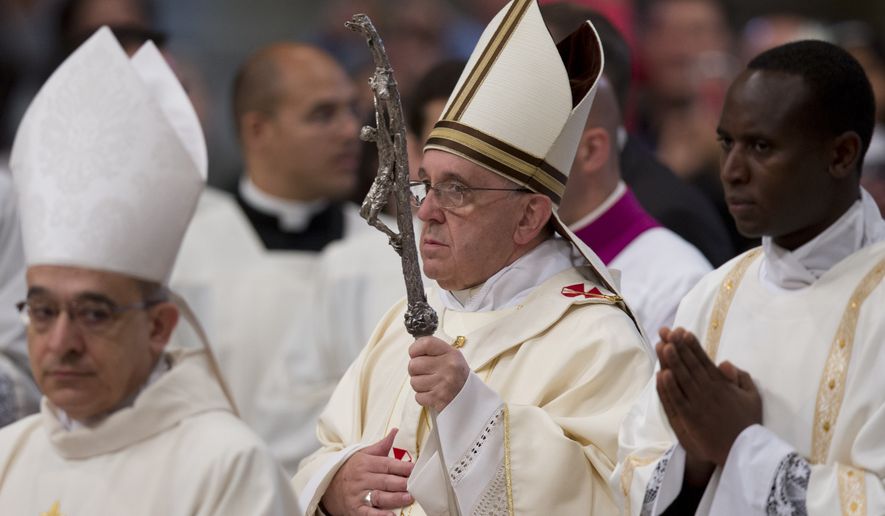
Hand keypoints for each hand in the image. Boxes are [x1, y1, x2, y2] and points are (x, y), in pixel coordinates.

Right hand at [321, 429, 413, 514]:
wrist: (329, 486)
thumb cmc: (352, 470)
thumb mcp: (363, 454)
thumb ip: (382, 446)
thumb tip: (396, 431)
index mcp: (365, 463)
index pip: (387, 465)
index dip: (402, 467)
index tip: (415, 469)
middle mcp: (361, 479)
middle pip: (385, 481)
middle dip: (402, 483)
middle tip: (416, 485)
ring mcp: (358, 495)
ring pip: (379, 496)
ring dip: (395, 498)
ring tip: (408, 498)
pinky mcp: (355, 509)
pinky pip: (368, 513)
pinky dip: (380, 515)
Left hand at [408, 336, 469, 412]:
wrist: (470, 396)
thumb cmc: (456, 375)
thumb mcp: (451, 357)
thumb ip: (433, 350)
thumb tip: (413, 350)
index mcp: (451, 354)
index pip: (425, 343)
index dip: (415, 349)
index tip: (415, 354)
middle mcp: (448, 367)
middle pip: (414, 364)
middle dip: (415, 370)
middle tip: (425, 372)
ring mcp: (444, 384)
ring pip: (414, 382)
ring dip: (419, 384)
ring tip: (430, 383)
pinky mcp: (438, 399)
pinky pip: (418, 396)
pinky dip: (422, 397)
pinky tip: (432, 393)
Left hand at [656, 327, 762, 466]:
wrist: (743, 450)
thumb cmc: (747, 423)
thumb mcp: (752, 396)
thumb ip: (741, 377)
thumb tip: (725, 362)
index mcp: (722, 384)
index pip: (703, 360)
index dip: (691, 345)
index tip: (682, 331)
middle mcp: (708, 391)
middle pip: (689, 365)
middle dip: (677, 346)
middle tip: (666, 331)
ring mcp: (697, 404)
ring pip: (681, 379)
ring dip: (670, 361)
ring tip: (661, 345)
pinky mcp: (689, 419)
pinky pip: (676, 400)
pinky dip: (668, 387)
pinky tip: (661, 374)